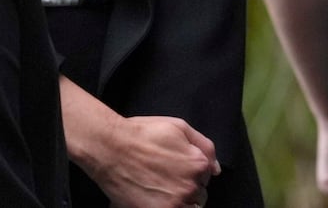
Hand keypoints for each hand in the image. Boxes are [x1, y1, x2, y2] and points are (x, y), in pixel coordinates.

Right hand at [61, 77, 218, 207]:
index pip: (206, 177)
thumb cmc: (143, 134)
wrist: (111, 148)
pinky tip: (155, 199)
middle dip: (186, 189)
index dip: (191, 172)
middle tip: (167, 181)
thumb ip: (204, 146)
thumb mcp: (179, 127)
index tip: (177, 169)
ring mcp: (175, 203)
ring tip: (162, 191)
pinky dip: (168, 206)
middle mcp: (190, 186)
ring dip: (179, 202)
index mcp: (198, 164)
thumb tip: (216, 169)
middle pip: (198, 196)